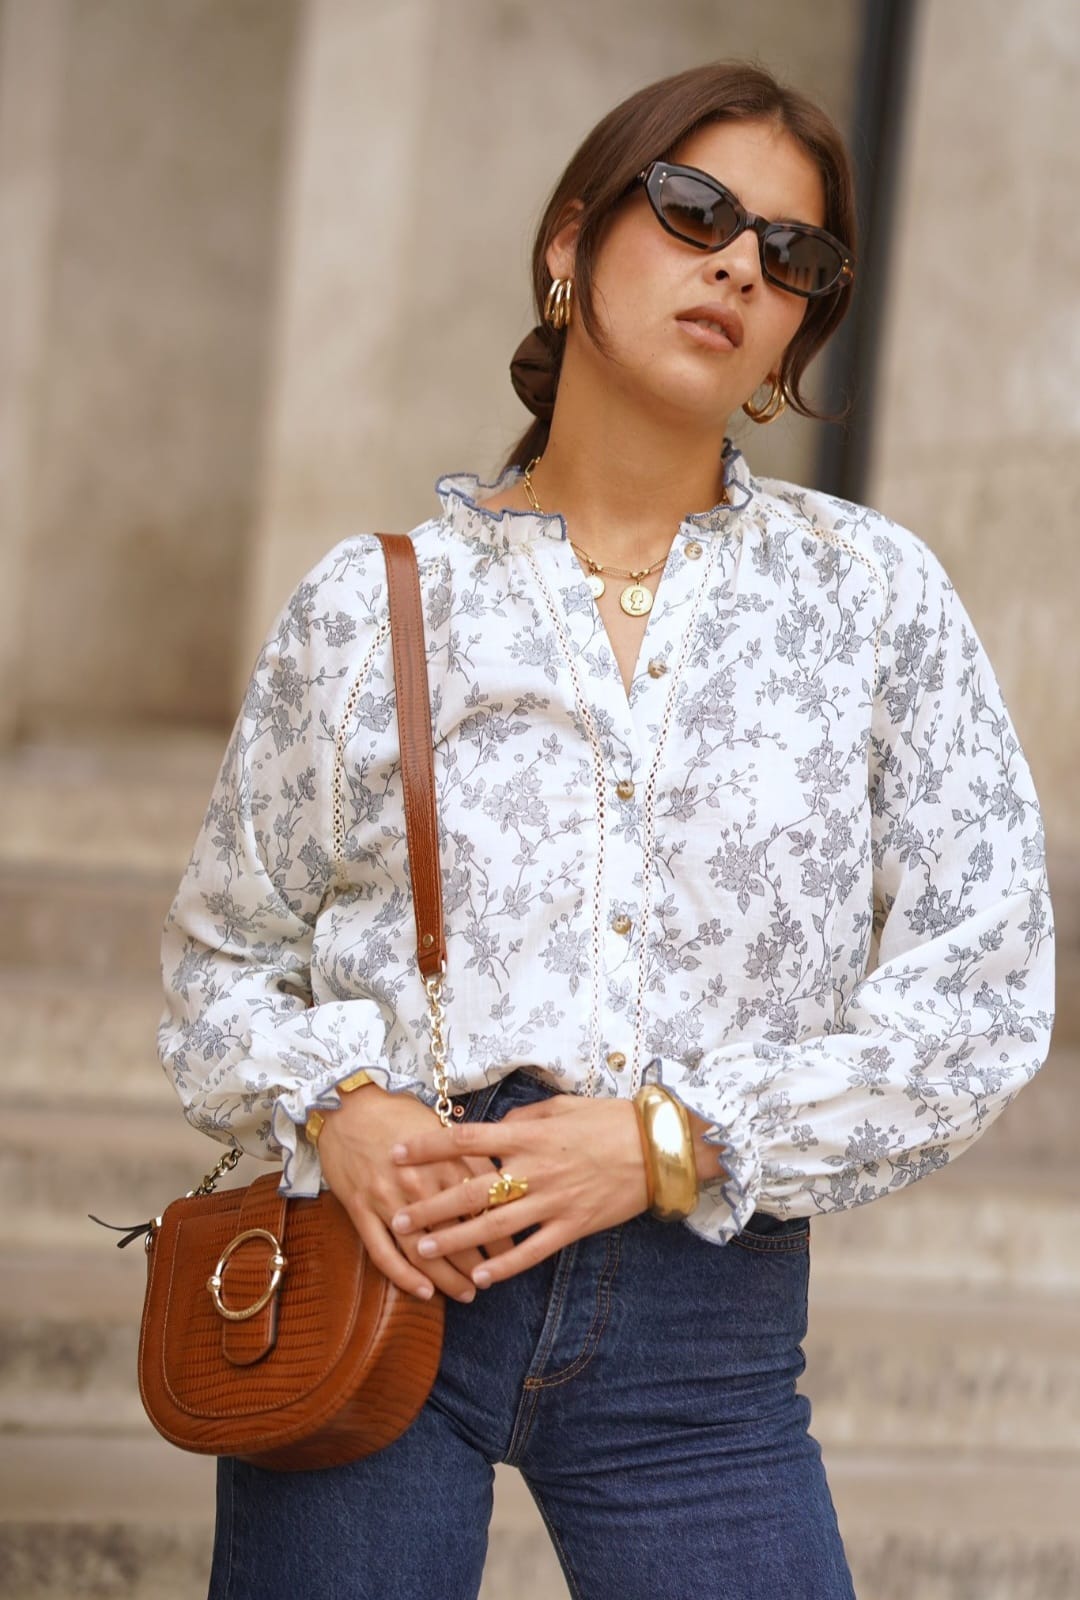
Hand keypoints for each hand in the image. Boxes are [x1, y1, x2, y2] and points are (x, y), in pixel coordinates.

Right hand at [316, 1086, 518, 1303]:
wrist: (347, 1104)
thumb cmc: (397, 1113)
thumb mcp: (440, 1127)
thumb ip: (468, 1156)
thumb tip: (501, 1179)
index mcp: (446, 1161)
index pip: (483, 1206)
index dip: (501, 1232)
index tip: (513, 1251)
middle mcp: (421, 1183)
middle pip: (458, 1234)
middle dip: (479, 1263)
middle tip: (492, 1280)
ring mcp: (389, 1199)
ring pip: (424, 1250)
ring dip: (448, 1278)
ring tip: (466, 1293)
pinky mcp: (362, 1210)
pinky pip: (384, 1252)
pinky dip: (404, 1276)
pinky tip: (423, 1291)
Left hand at [387, 1094, 650, 1289]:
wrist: (658, 1148)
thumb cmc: (610, 1120)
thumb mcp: (563, 1106)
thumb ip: (525, 1115)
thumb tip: (497, 1122)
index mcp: (528, 1135)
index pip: (466, 1140)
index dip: (427, 1147)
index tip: (397, 1153)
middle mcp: (534, 1169)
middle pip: (470, 1190)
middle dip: (430, 1206)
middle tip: (398, 1219)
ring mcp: (553, 1201)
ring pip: (494, 1226)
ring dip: (456, 1240)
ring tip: (424, 1250)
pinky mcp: (572, 1226)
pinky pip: (532, 1251)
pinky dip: (505, 1267)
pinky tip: (481, 1279)